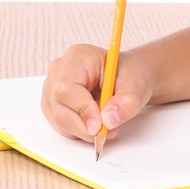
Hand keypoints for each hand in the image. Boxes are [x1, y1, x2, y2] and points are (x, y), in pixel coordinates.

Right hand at [41, 45, 156, 143]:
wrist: (127, 78)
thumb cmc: (129, 76)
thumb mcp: (137, 87)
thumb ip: (126, 103)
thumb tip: (109, 120)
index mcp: (78, 57)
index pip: (66, 88)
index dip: (82, 110)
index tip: (101, 125)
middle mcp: (59, 70)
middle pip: (60, 108)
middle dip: (84, 126)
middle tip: (108, 131)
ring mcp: (52, 87)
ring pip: (59, 120)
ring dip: (83, 130)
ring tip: (106, 124)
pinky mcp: (53, 103)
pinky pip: (60, 125)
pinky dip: (79, 130)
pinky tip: (94, 121)